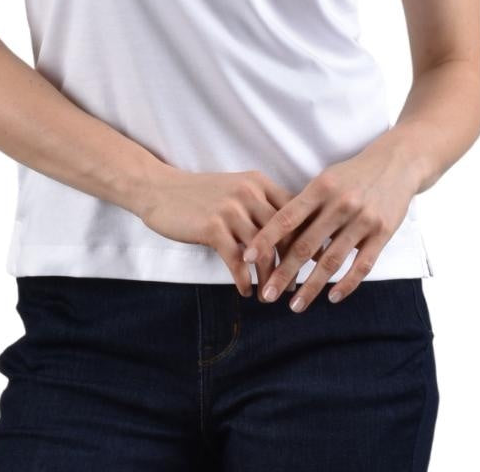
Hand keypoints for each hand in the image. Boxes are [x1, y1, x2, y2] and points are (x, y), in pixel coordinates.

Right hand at [138, 168, 302, 296]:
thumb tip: (289, 234)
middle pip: (284, 235)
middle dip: (294, 265)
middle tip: (297, 287)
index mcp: (259, 183)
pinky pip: (237, 261)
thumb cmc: (201, 194)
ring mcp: (231, 209)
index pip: (295, 213)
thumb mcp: (236, 190)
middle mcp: (249, 193)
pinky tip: (246, 291)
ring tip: (270, 296)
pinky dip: (245, 280)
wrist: (160, 189)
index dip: (309, 239)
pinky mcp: (212, 227)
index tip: (319, 262)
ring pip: (263, 253)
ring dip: (270, 279)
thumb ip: (260, 205)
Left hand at [241, 137, 417, 312]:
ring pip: (331, 260)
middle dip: (284, 273)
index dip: (266, 239)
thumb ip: (305, 205)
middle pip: (306, 245)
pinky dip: (346, 284)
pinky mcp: (382, 233)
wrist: (396, 163)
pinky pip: (362, 266)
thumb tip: (276, 235)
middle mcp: (340, 204)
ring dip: (311, 286)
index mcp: (320, 188)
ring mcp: (362, 220)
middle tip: (267, 295)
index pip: (287, 217)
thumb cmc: (352, 174)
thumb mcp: (325, 180)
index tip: (247, 257)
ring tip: (295, 305)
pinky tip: (332, 298)